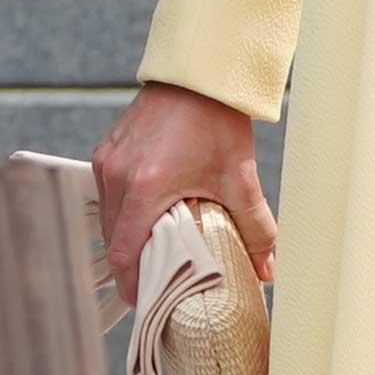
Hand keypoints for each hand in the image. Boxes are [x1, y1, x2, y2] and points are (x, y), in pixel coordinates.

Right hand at [91, 80, 276, 298]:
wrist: (198, 73)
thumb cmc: (216, 121)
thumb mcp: (239, 179)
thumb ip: (256, 229)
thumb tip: (268, 269)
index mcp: (144, 187)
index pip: (124, 253)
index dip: (132, 284)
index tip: (146, 300)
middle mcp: (117, 175)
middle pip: (113, 239)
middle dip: (131, 265)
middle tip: (154, 283)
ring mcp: (107, 160)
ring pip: (108, 217)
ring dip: (125, 237)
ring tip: (152, 254)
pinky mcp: (107, 149)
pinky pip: (107, 193)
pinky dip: (123, 211)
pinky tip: (146, 217)